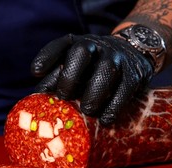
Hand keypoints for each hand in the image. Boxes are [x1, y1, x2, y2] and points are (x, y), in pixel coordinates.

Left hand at [31, 34, 153, 124]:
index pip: (60, 45)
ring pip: (106, 69)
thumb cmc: (95, 67)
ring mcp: (117, 57)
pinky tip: (106, 119)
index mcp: (77, 44)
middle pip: (81, 52)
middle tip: (64, 97)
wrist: (136, 51)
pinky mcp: (134, 72)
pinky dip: (115, 105)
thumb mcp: (77, 68)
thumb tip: (38, 99)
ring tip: (88, 112)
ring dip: (95, 92)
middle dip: (70, 75)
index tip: (35, 72)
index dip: (46, 57)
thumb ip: (57, 80)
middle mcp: (96, 46)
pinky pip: (126, 87)